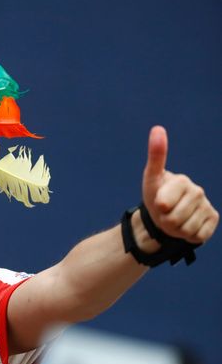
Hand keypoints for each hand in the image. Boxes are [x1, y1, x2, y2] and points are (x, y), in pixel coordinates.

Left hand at [142, 125, 217, 243]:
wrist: (164, 216)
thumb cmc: (155, 196)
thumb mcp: (151, 179)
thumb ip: (156, 155)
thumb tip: (158, 128)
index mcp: (182, 181)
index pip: (164, 203)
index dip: (158, 207)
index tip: (158, 203)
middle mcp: (197, 192)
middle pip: (174, 219)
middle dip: (165, 220)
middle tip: (164, 214)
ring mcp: (207, 206)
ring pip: (185, 229)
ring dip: (175, 230)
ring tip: (174, 220)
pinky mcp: (213, 220)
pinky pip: (198, 235)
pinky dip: (188, 236)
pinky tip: (187, 225)